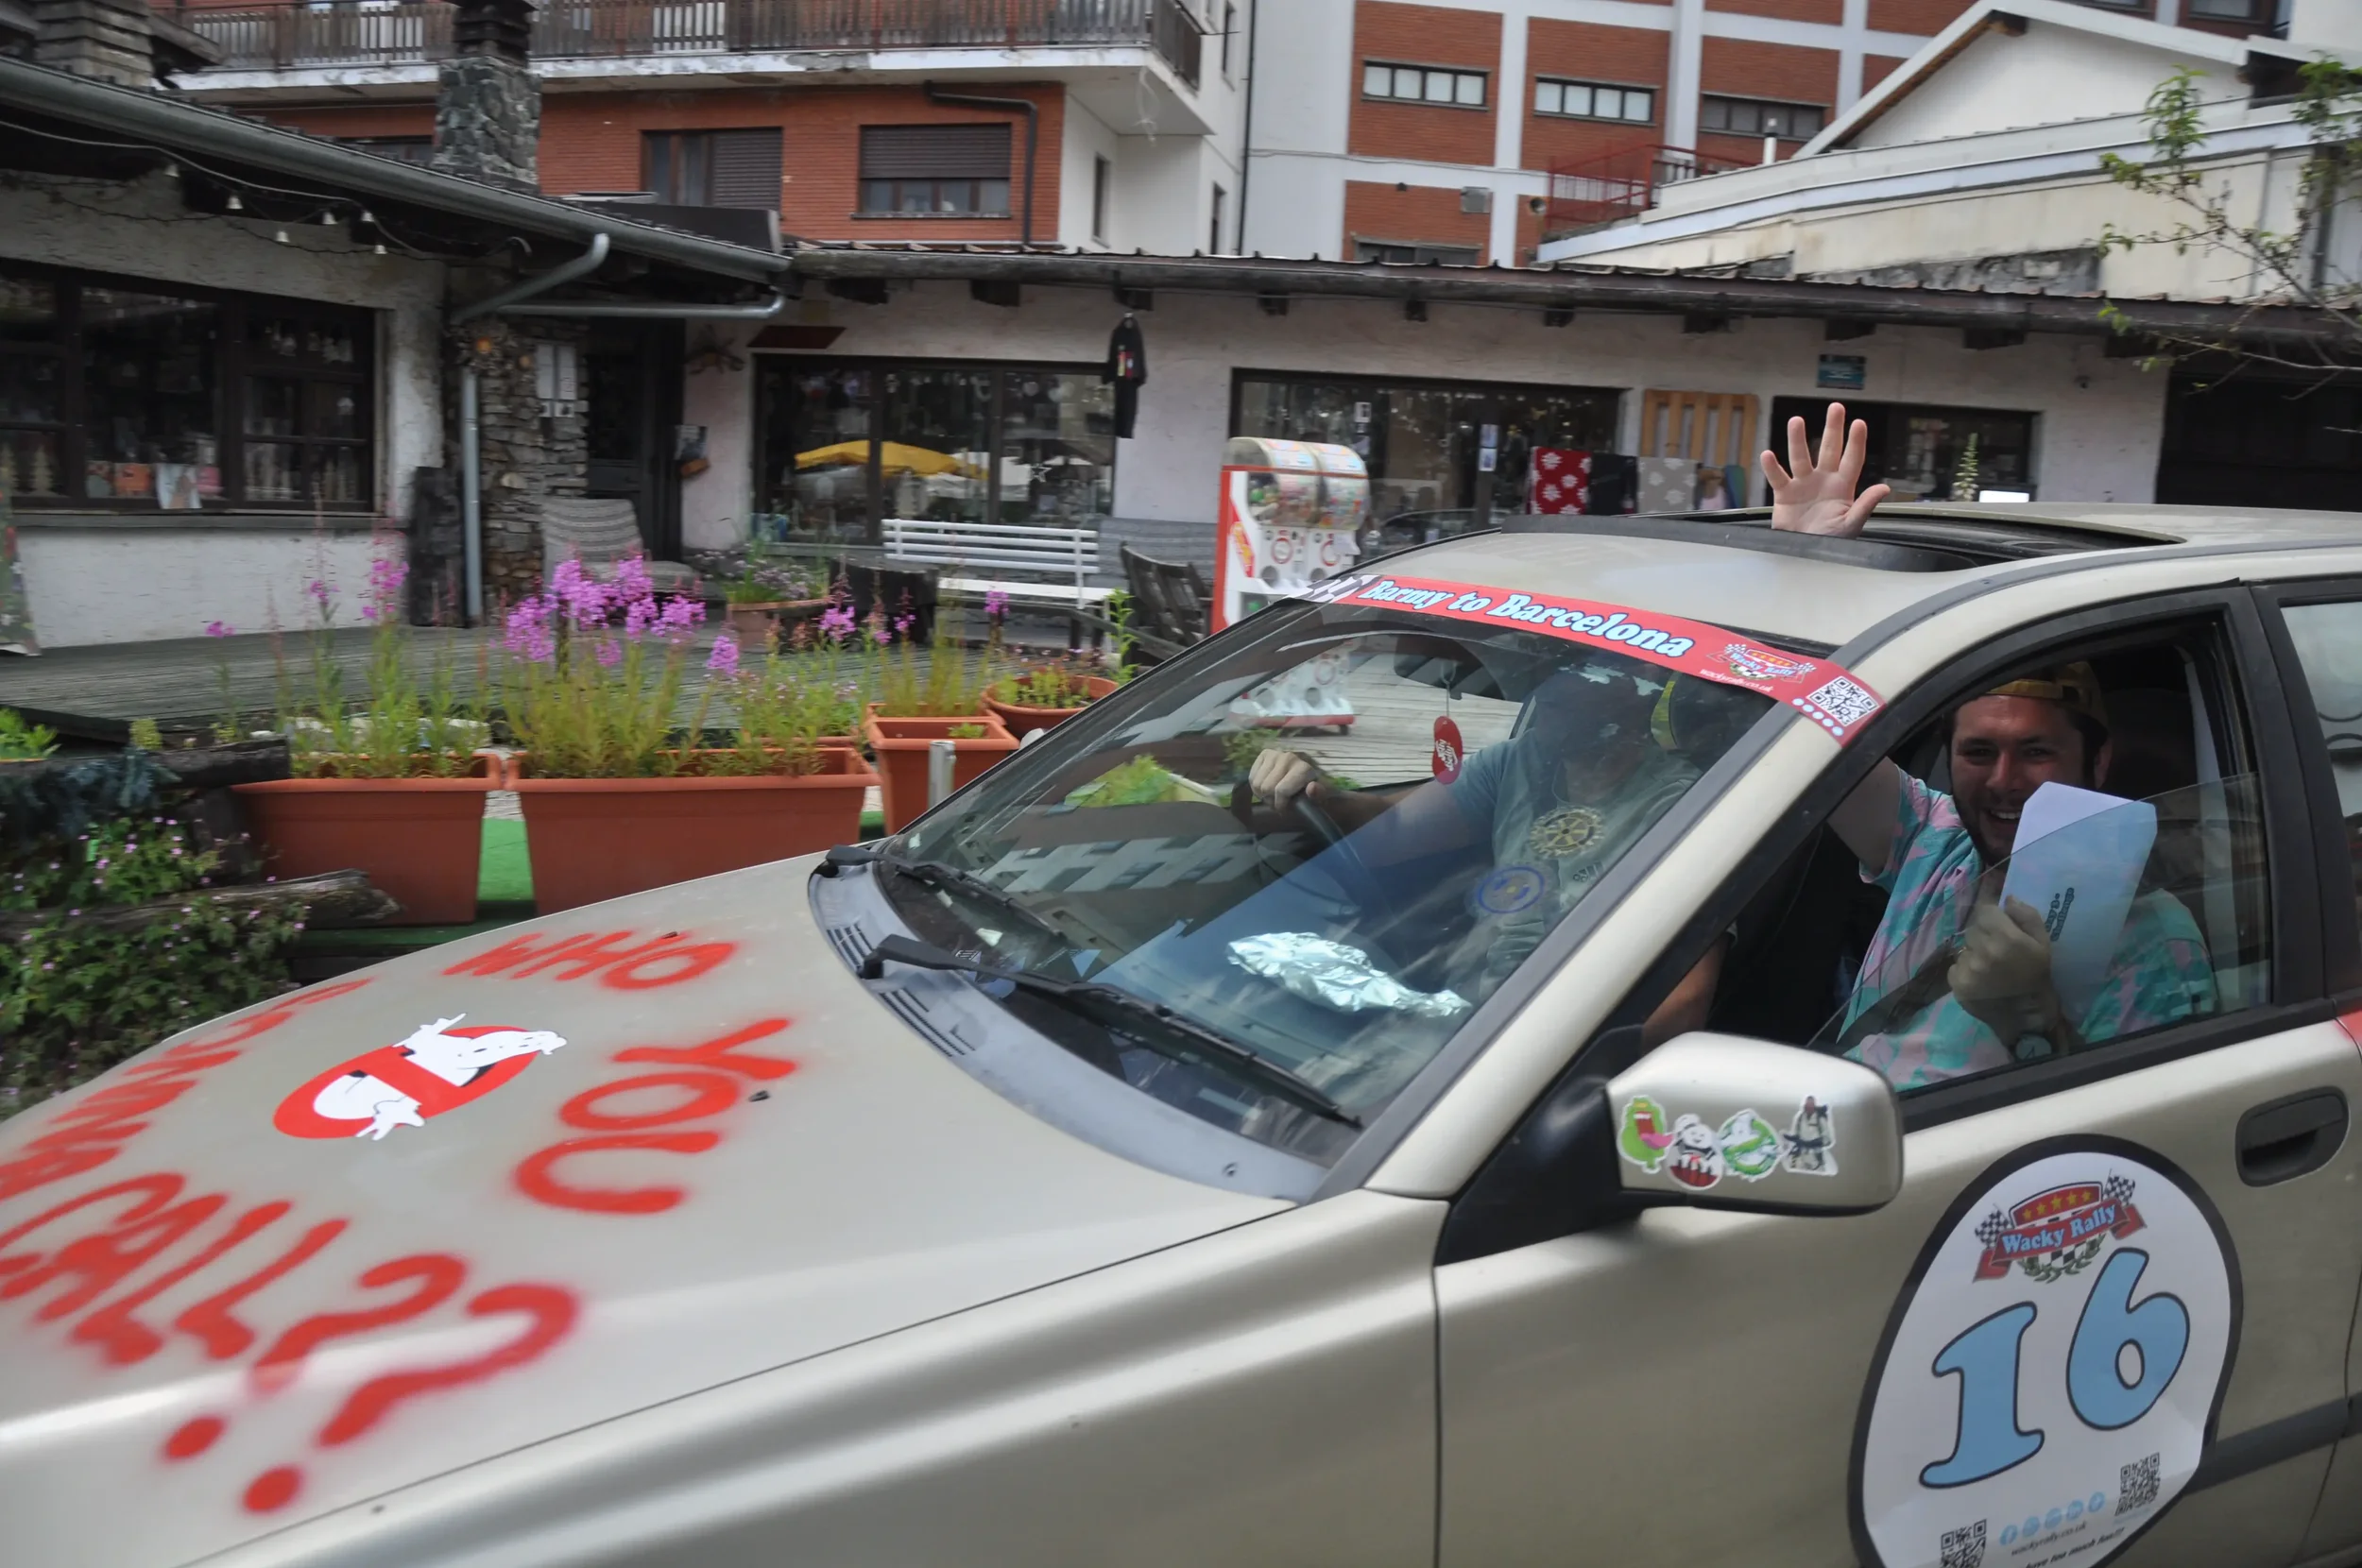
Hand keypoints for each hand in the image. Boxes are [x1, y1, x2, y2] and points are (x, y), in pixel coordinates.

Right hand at [1248, 747, 1324, 809]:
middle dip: (1271, 800)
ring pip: (1257, 783)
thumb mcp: (1320, 797)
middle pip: (1267, 788)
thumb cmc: (1311, 790)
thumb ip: (1319, 794)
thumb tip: (1312, 788)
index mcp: (1303, 768)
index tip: (1284, 809)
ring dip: (1262, 794)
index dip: (1280, 805)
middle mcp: (1288, 758)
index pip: (1281, 790)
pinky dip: (1256, 787)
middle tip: (1278, 802)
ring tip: (1272, 795)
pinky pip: (1252, 777)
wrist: (1307, 778)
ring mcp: (1275, 754)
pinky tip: (1266, 787)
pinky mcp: (1265, 754)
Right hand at [1763, 401, 1890, 537]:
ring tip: (1796, 421)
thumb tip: (1884, 488)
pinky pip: (1778, 477)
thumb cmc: (1829, 542)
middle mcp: (1823, 481)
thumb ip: (1865, 505)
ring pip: (1801, 457)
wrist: (1803, 556)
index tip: (1859, 424)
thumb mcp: (1850, 525)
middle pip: (1829, 449)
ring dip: (1798, 439)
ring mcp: (1803, 485)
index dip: (1855, 442)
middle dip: (1833, 428)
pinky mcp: (1784, 494)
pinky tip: (1768, 455)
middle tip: (1836, 408)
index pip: (1852, 460)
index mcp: (1842, 487)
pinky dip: (1772, 467)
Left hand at [1948, 896, 2064, 1044]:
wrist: (2025, 1013)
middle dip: (1983, 934)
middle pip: (1973, 928)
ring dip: (1973, 952)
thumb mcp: (2043, 943)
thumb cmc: (2035, 974)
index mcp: (2007, 937)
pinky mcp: (1957, 982)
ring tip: (1988, 966)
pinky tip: (1979, 978)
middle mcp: (1984, 950)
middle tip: (1996, 948)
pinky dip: (1965, 969)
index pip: (1985, 910)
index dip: (1992, 917)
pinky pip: (1956, 964)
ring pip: (1964, 946)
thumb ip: (2027, 916)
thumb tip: (2008, 898)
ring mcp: (1968, 967)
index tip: (1998, 926)